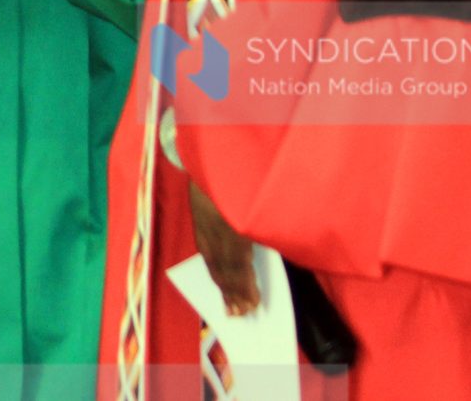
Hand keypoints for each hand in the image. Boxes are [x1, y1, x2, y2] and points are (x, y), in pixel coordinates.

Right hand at [189, 180, 259, 315]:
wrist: (209, 155)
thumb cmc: (241, 177)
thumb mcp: (256, 202)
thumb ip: (263, 227)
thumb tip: (272, 247)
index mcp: (232, 229)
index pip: (239, 267)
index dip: (246, 288)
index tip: (254, 306)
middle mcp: (215, 233)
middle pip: (225, 270)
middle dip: (233, 294)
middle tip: (241, 316)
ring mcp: (204, 229)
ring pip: (213, 264)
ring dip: (222, 287)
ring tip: (228, 308)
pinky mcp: (198, 224)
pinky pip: (206, 255)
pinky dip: (213, 271)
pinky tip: (217, 280)